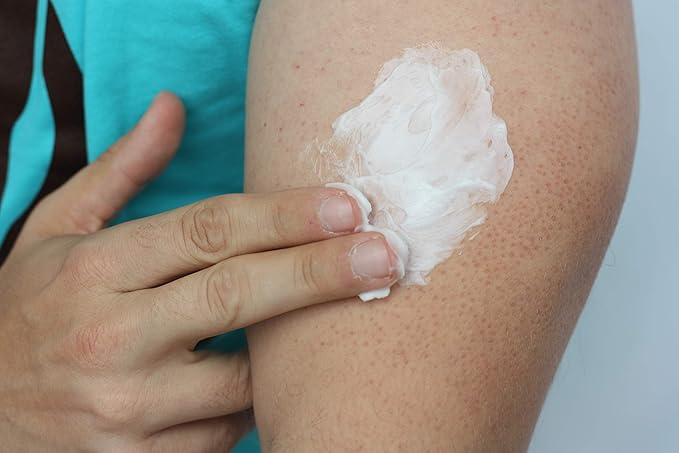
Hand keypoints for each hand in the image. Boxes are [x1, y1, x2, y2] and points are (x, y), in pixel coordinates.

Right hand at [0, 93, 399, 451]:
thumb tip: (172, 106)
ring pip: (244, 377)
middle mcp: (110, 338)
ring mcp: (125, 409)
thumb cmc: (28, 312)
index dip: (284, 214)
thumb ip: (119, 171)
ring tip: (348, 313)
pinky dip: (260, 402)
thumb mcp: (55, 232)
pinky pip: (226, 432)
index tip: (347, 205)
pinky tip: (283, 376)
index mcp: (94, 270)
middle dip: (321, 272)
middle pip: (237, 295)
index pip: (207, 231)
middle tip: (387, 253)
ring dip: (300, 348)